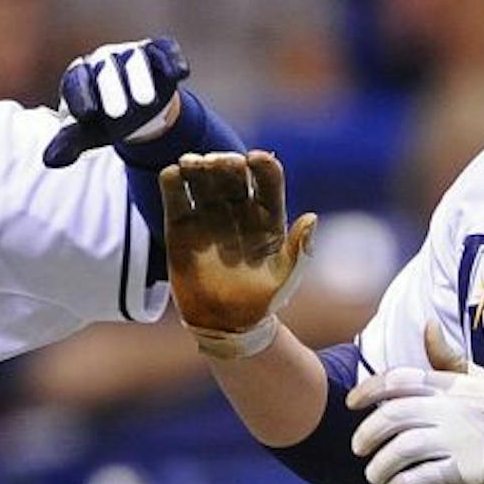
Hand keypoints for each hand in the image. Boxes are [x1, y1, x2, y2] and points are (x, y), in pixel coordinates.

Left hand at [41, 37, 188, 167]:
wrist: (138, 108)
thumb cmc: (106, 121)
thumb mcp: (89, 134)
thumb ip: (69, 143)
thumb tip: (49, 161)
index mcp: (81, 76)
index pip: (76, 81)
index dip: (80, 96)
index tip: (85, 115)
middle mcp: (104, 60)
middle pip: (105, 70)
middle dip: (112, 90)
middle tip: (119, 115)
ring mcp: (132, 53)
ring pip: (135, 59)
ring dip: (140, 79)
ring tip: (146, 102)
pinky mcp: (159, 51)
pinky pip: (164, 50)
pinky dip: (172, 60)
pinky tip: (180, 74)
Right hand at [159, 151, 316, 358]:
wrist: (224, 324)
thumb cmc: (261, 302)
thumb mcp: (285, 279)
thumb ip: (299, 250)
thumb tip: (311, 218)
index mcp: (268, 217)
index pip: (268, 181)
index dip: (263, 166)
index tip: (255, 158)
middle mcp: (238, 210)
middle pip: (233, 176)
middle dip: (226, 163)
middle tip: (218, 160)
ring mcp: (208, 216)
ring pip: (203, 181)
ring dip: (197, 167)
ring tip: (191, 162)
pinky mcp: (181, 226)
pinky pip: (176, 199)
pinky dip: (172, 184)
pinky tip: (172, 175)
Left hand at [346, 321, 483, 483]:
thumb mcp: (482, 379)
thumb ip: (448, 360)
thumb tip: (427, 326)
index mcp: (450, 386)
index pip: (397, 380)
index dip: (368, 390)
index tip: (351, 403)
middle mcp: (450, 410)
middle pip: (391, 418)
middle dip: (366, 435)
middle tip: (358, 449)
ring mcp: (458, 439)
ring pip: (401, 450)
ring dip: (380, 466)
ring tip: (374, 476)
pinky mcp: (466, 470)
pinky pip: (422, 478)